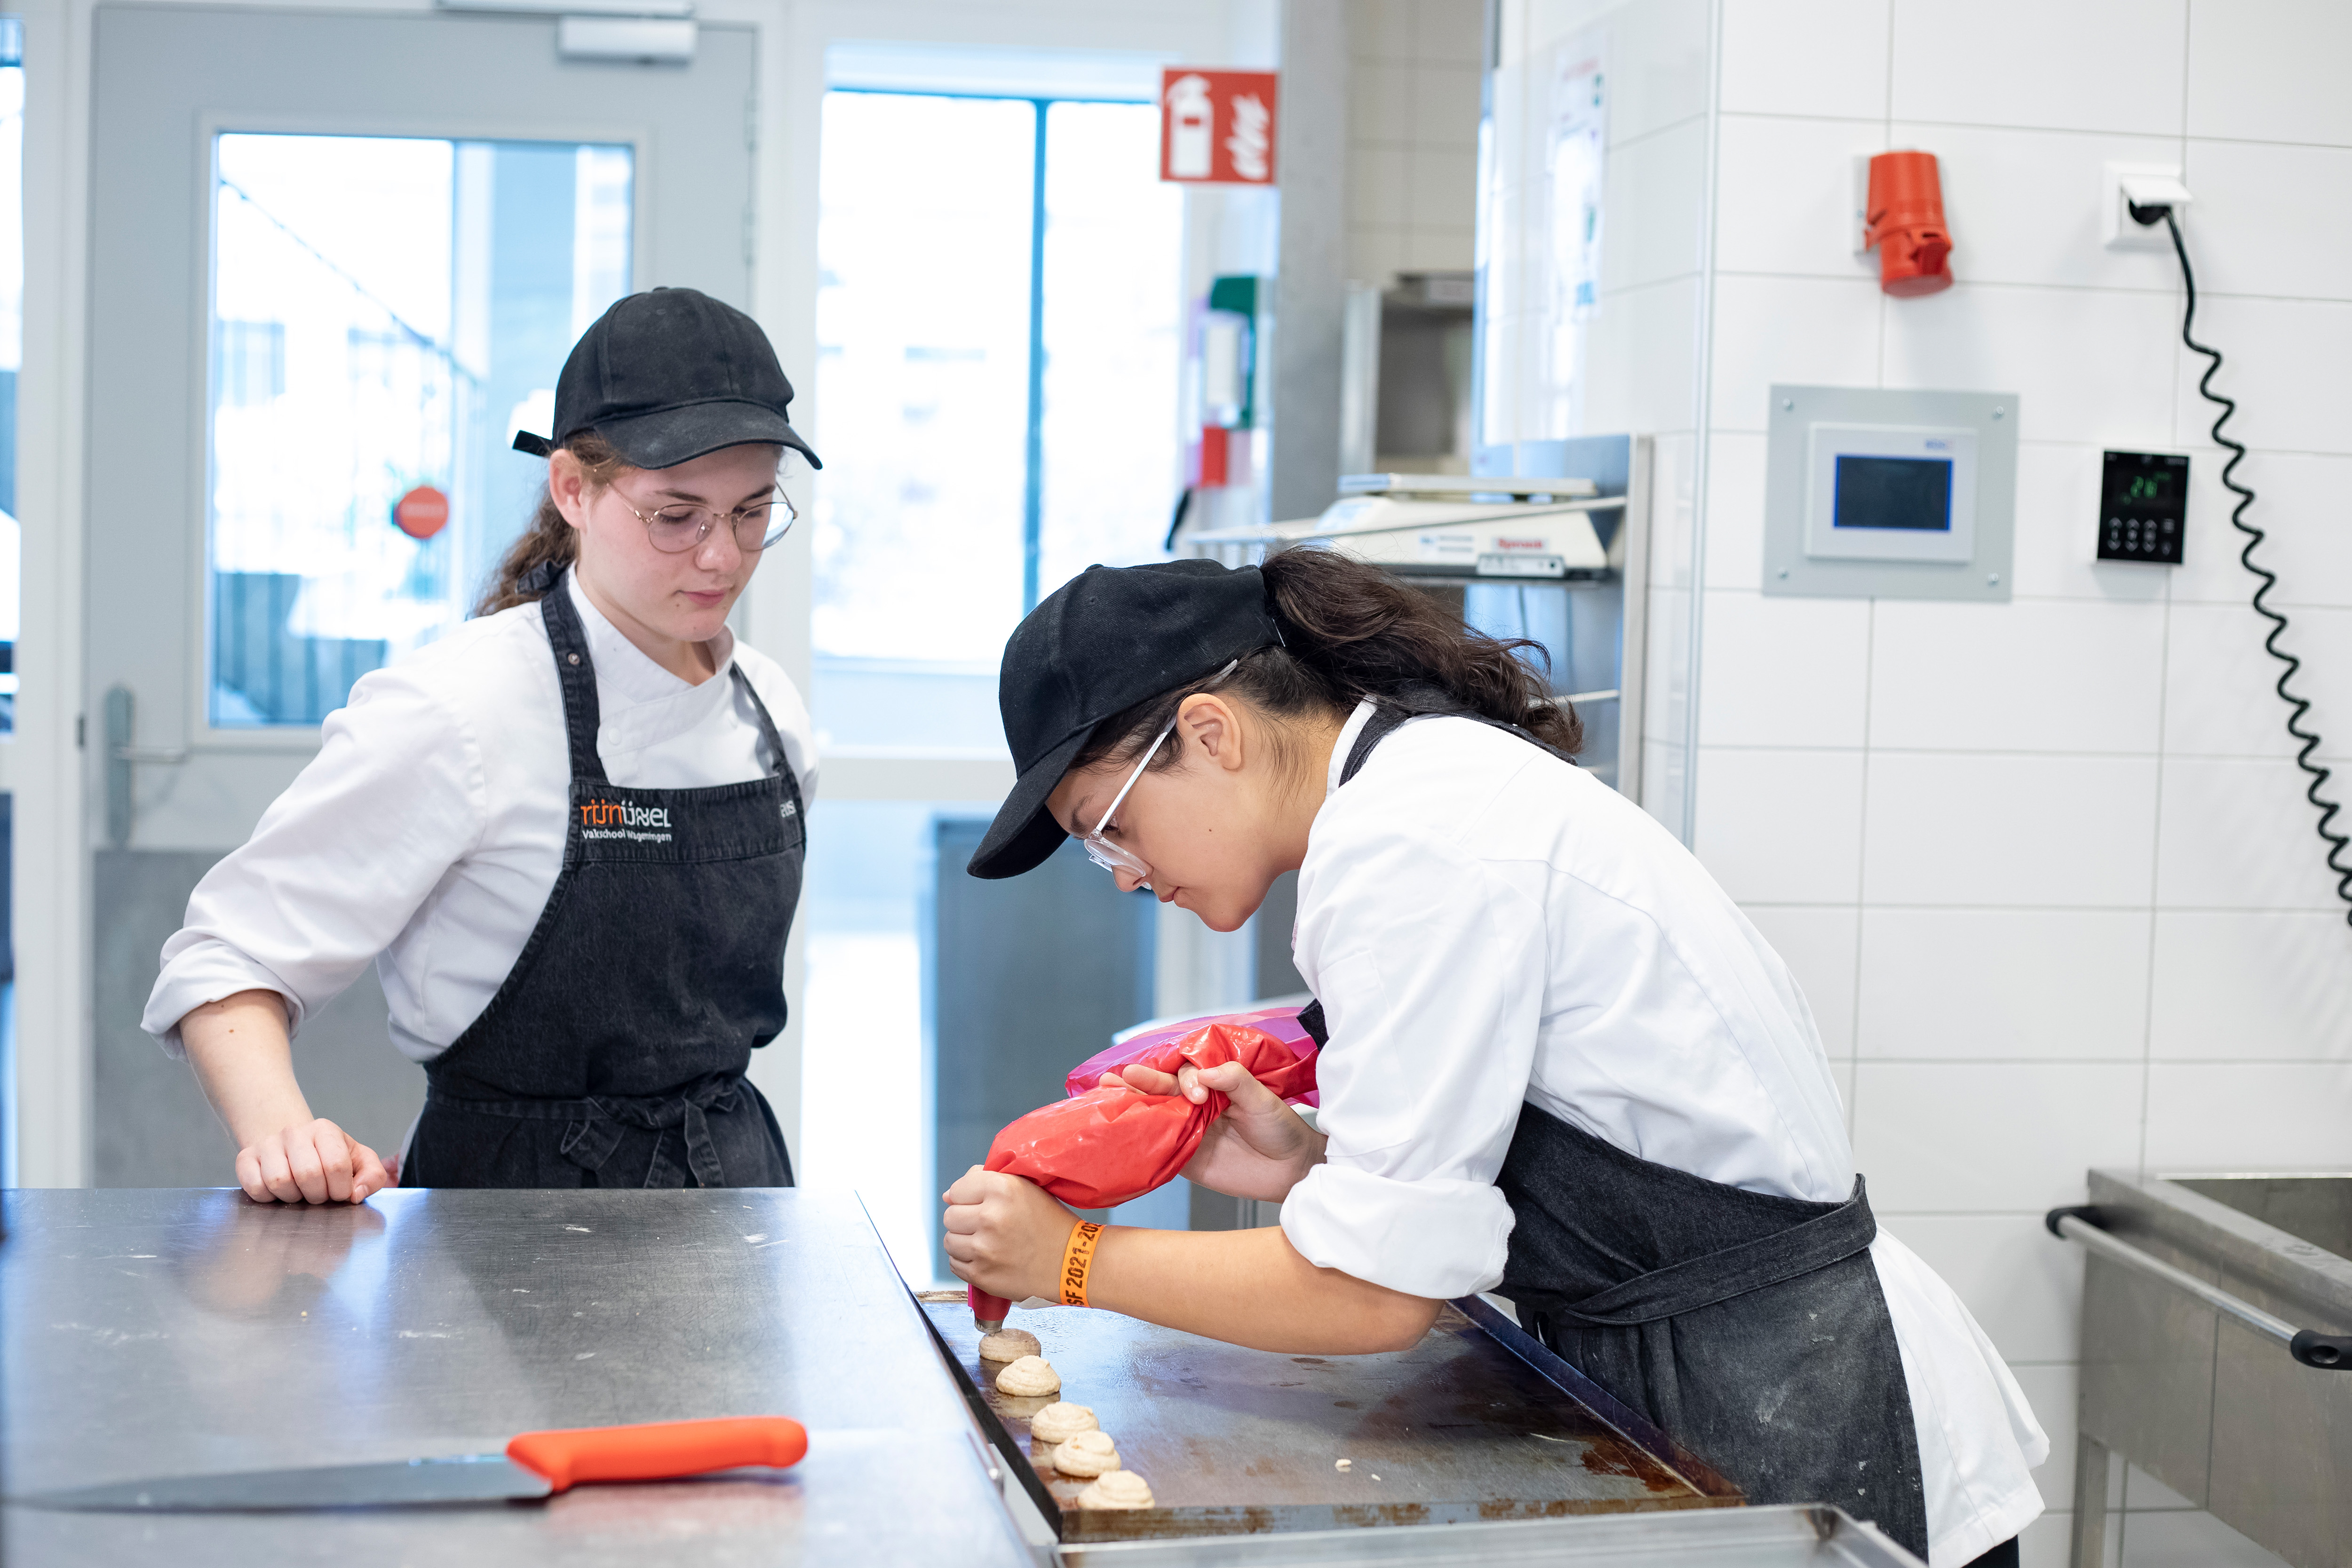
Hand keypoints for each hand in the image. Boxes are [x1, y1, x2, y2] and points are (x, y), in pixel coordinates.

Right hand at [235, 1119, 390, 1204]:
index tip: (339, 1193)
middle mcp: (294, 1132)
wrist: (292, 1146)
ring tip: (299, 1191)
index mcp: (325, 1130)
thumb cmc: (328, 1157)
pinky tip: (279, 1192)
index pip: (336, 1165)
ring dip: (293, 1197)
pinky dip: (269, 1198)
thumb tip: (356, 1194)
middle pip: (308, 1175)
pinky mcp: (245, 1159)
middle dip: (317, 1195)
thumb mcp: (359, 1161)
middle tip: (318, 1194)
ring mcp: (267, 1144)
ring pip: (279, 1182)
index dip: (340, 1189)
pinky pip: (255, 1188)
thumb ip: (372, 1176)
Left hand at [941, 1166, 1079, 1301]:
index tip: (981, 1203)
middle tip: (986, 1224)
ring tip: (986, 1242)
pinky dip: (967, 1261)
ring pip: (949, 1240)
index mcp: (1003, 1189)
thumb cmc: (1050, 1223)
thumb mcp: (1026, 1187)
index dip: (968, 1196)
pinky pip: (954, 1264)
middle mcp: (990, 1217)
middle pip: (950, 1215)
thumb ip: (988, 1181)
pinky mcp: (981, 1274)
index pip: (957, 1189)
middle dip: (964, 1219)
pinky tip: (987, 1258)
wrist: (1071, 1262)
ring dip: (964, 1241)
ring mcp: (984, 1249)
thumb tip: (948, 1194)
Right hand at [1100, 1059, 1325, 1201]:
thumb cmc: (1281, 1129)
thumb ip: (1234, 1080)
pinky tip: (1120, 1128)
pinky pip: (1158, 1148)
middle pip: (1164, 1090)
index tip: (1197, 1094)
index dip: (1186, 1079)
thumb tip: (1203, 1074)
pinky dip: (1139, 1139)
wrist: (1291, 1170)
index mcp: (1215, 1085)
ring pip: (1156, 1114)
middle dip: (1144, 1082)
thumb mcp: (1262, 1099)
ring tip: (1108, 1088)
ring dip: (1133, 1103)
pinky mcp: (1184, 1158)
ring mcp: (1189, 1130)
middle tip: (1125, 1075)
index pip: (1189, 1074)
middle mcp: (1197, 1105)